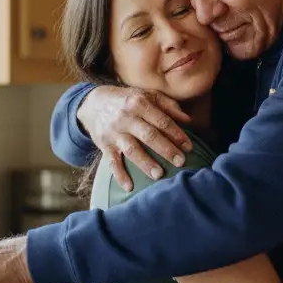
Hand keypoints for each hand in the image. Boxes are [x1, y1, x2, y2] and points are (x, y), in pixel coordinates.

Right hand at [78, 86, 193, 192]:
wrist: (93, 104)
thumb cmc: (128, 100)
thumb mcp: (147, 95)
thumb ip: (169, 105)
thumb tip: (189, 120)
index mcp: (139, 103)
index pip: (162, 120)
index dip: (176, 134)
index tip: (189, 147)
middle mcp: (126, 118)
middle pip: (148, 135)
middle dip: (166, 149)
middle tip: (181, 162)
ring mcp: (114, 133)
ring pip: (131, 149)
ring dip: (145, 163)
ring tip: (159, 175)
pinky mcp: (104, 145)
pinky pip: (112, 161)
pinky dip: (120, 175)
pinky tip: (129, 187)